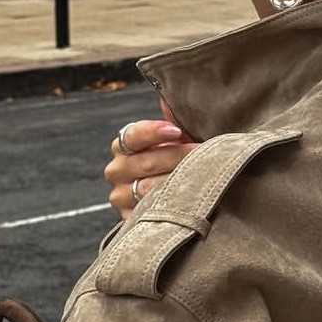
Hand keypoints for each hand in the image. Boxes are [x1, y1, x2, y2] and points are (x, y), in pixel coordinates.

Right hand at [104, 105, 197, 219]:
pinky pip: (151, 213)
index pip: (132, 136)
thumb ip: (173, 120)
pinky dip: (173, 205)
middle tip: (205, 154)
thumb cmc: (176, 161)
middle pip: (146, 163)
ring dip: (179, 181)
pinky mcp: (129, 221)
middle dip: (178, 158)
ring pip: (149, 189)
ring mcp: (120, 197)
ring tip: (204, 175)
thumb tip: (170, 100)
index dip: (154, 132)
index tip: (177, 131)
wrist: (171, 200)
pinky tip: (191, 199)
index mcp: (123, 146)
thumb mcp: (175, 140)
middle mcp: (116, 171)